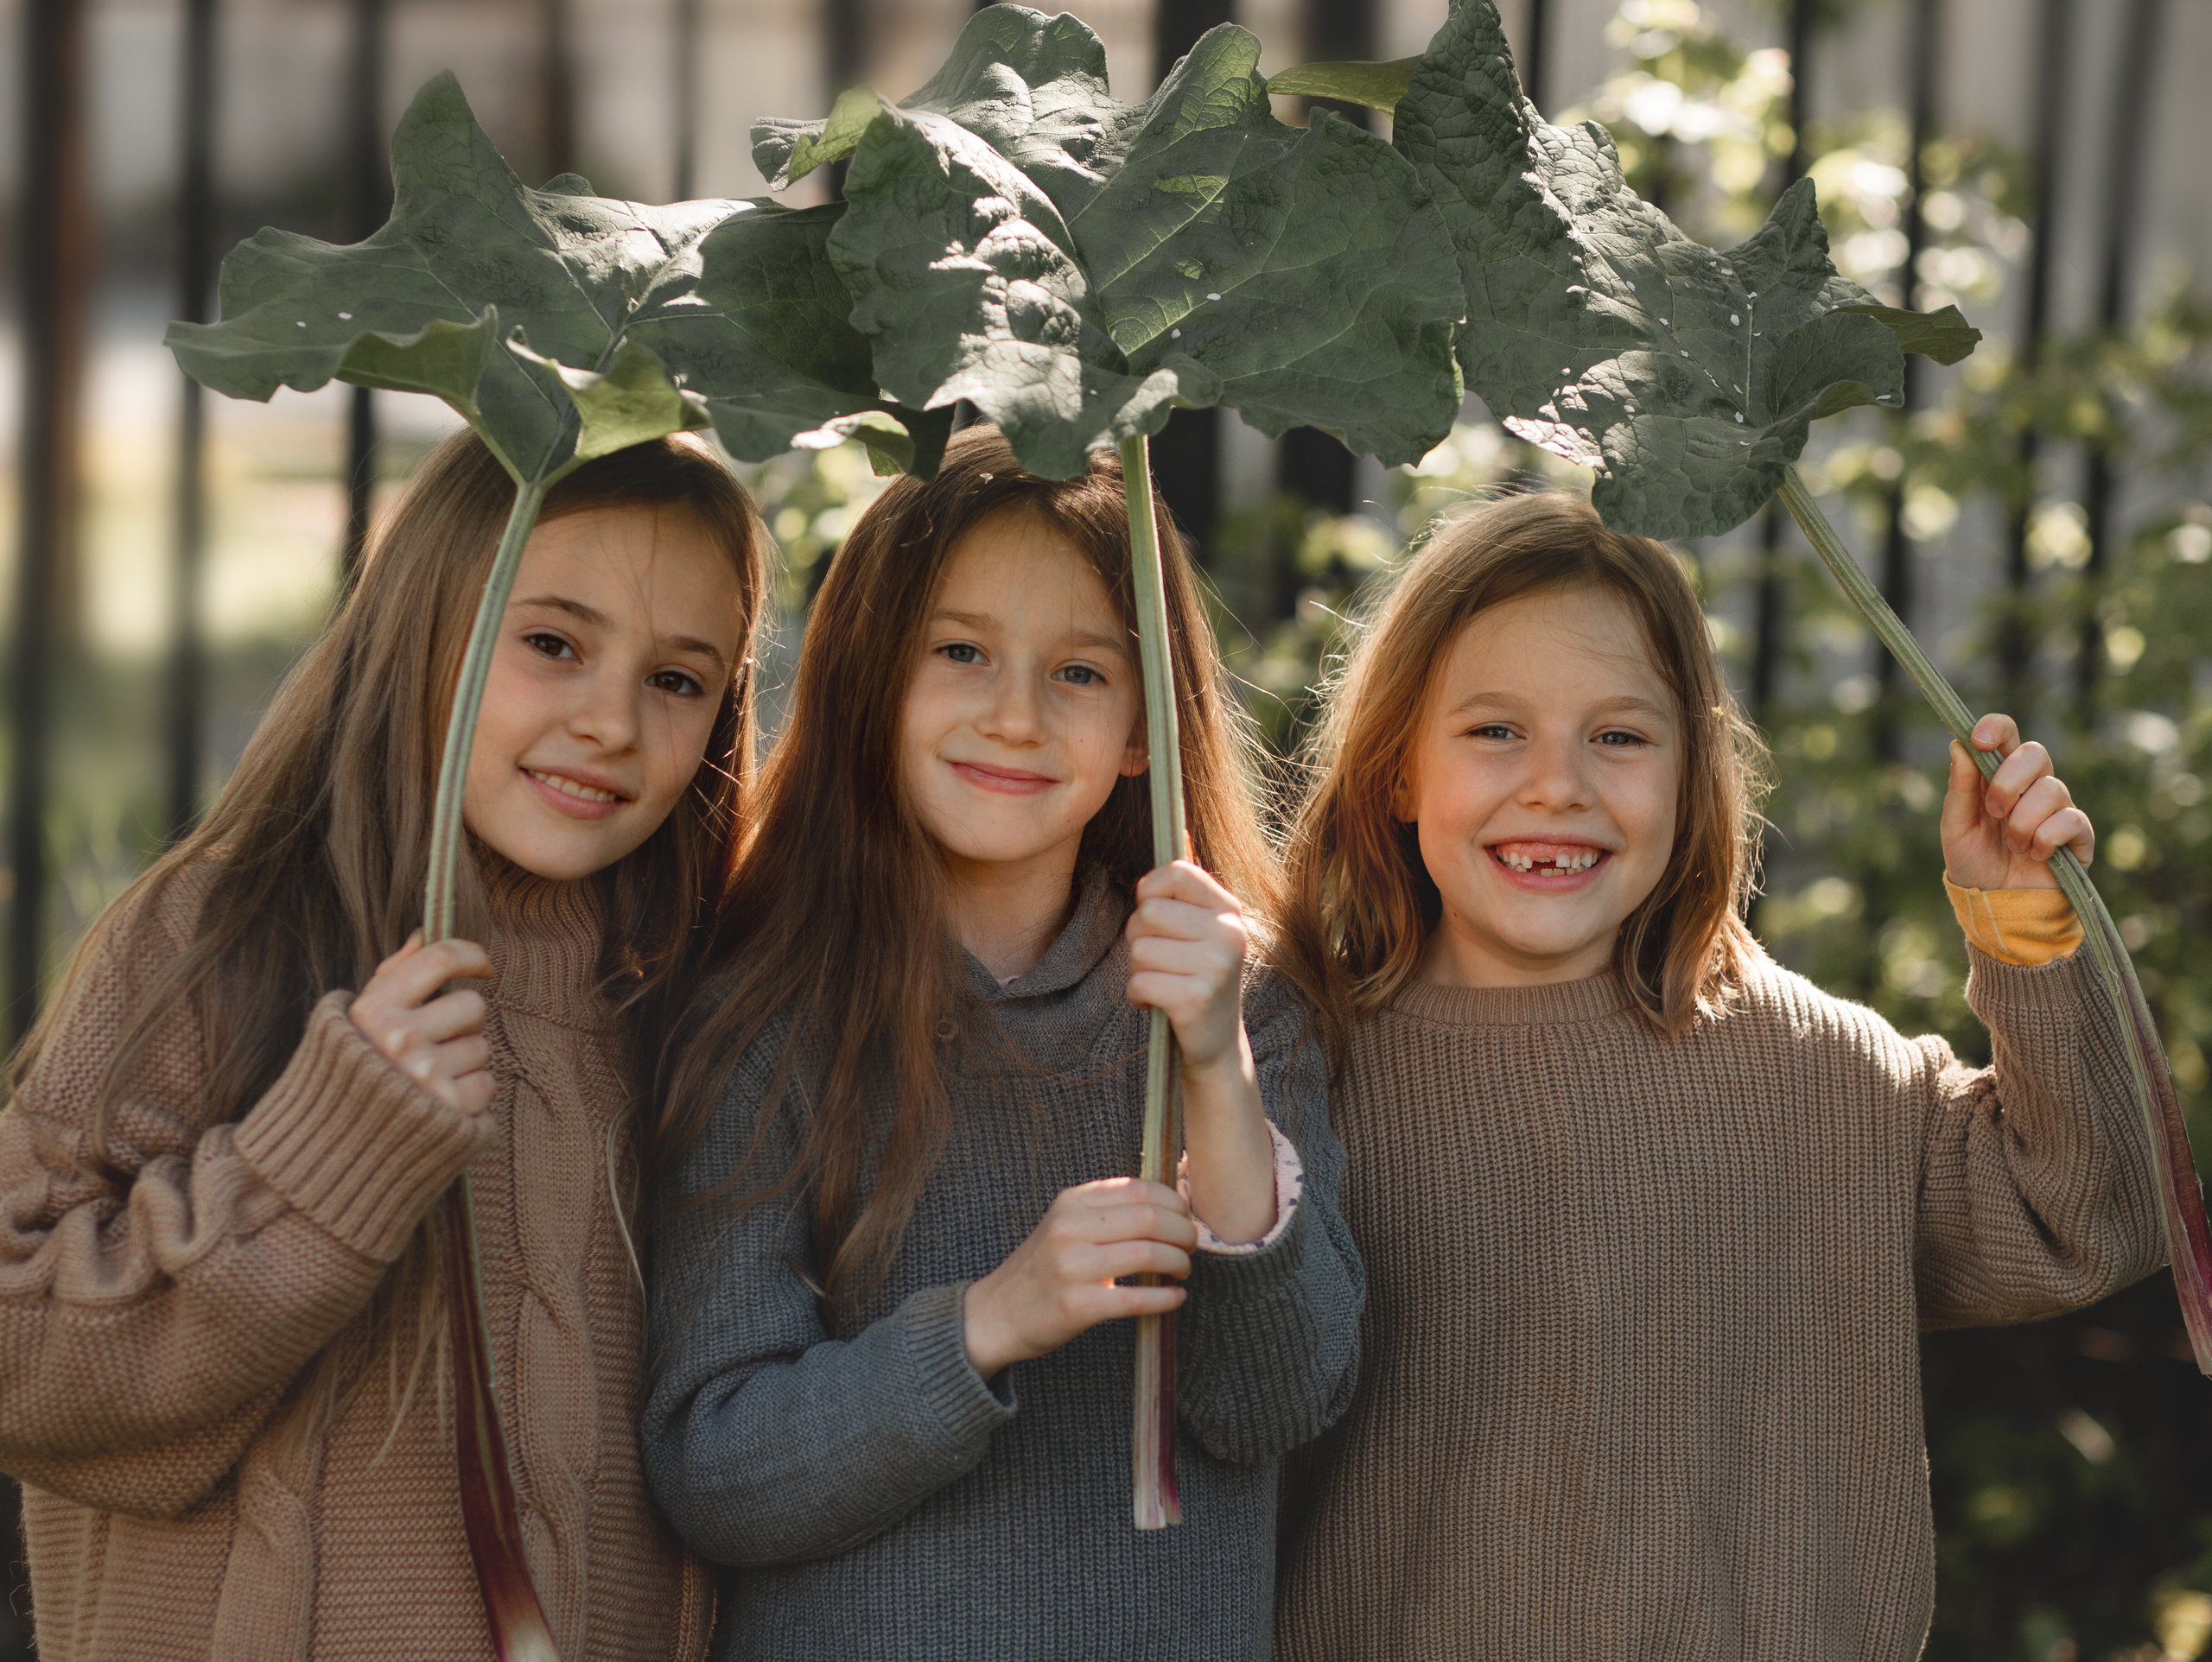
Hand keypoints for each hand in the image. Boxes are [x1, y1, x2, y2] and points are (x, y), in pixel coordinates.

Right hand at [347, 931, 495, 1114]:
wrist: (338, 1146)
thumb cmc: (356, 1071)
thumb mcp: (360, 1019)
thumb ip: (392, 976)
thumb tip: (424, 935)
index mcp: (375, 1010)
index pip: (439, 958)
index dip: (471, 955)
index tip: (483, 965)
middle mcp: (399, 1039)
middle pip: (473, 1005)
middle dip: (463, 1022)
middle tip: (436, 1042)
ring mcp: (425, 1074)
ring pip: (482, 1046)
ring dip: (464, 1059)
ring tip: (429, 1076)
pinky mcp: (449, 1108)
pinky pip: (486, 1082)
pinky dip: (470, 1091)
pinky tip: (439, 1099)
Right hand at [961, 1178, 1193, 1377]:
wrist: (996, 1314)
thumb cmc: (1042, 1269)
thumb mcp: (1065, 1225)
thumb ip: (1106, 1211)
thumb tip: (1170, 1206)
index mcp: (1070, 1203)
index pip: (1138, 1189)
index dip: (1174, 1202)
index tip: (1186, 1217)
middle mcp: (1069, 1229)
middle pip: (1150, 1219)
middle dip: (1183, 1232)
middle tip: (1191, 1246)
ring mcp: (1071, 1268)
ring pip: (1148, 1255)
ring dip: (1178, 1263)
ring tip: (1183, 1270)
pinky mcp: (1077, 1306)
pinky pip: (1136, 1299)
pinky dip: (1165, 1298)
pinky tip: (1175, 1298)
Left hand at [1125, 860, 1248, 1073]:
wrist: (1217, 1042)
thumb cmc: (1197, 975)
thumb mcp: (1201, 928)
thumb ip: (1187, 886)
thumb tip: (1180, 827)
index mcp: (1229, 909)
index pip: (1175, 872)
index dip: (1150, 891)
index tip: (1155, 916)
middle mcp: (1230, 933)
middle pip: (1148, 912)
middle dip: (1140, 938)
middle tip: (1161, 961)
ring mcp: (1216, 967)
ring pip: (1139, 949)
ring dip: (1139, 970)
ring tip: (1164, 983)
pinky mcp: (1197, 999)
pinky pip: (1140, 981)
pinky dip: (1138, 995)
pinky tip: (1158, 1003)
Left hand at [1941, 714, 2094, 891]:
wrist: (1998, 905)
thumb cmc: (1975, 863)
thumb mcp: (1956, 828)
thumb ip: (1960, 789)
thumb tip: (1958, 745)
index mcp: (1999, 776)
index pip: (2007, 734)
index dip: (1996, 728)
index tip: (1979, 740)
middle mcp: (2032, 785)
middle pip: (2035, 752)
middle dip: (2008, 781)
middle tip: (1993, 812)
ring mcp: (2058, 807)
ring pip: (2051, 789)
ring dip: (2022, 822)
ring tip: (2012, 846)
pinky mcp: (2079, 834)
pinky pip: (2070, 820)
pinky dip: (2046, 839)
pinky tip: (2035, 856)